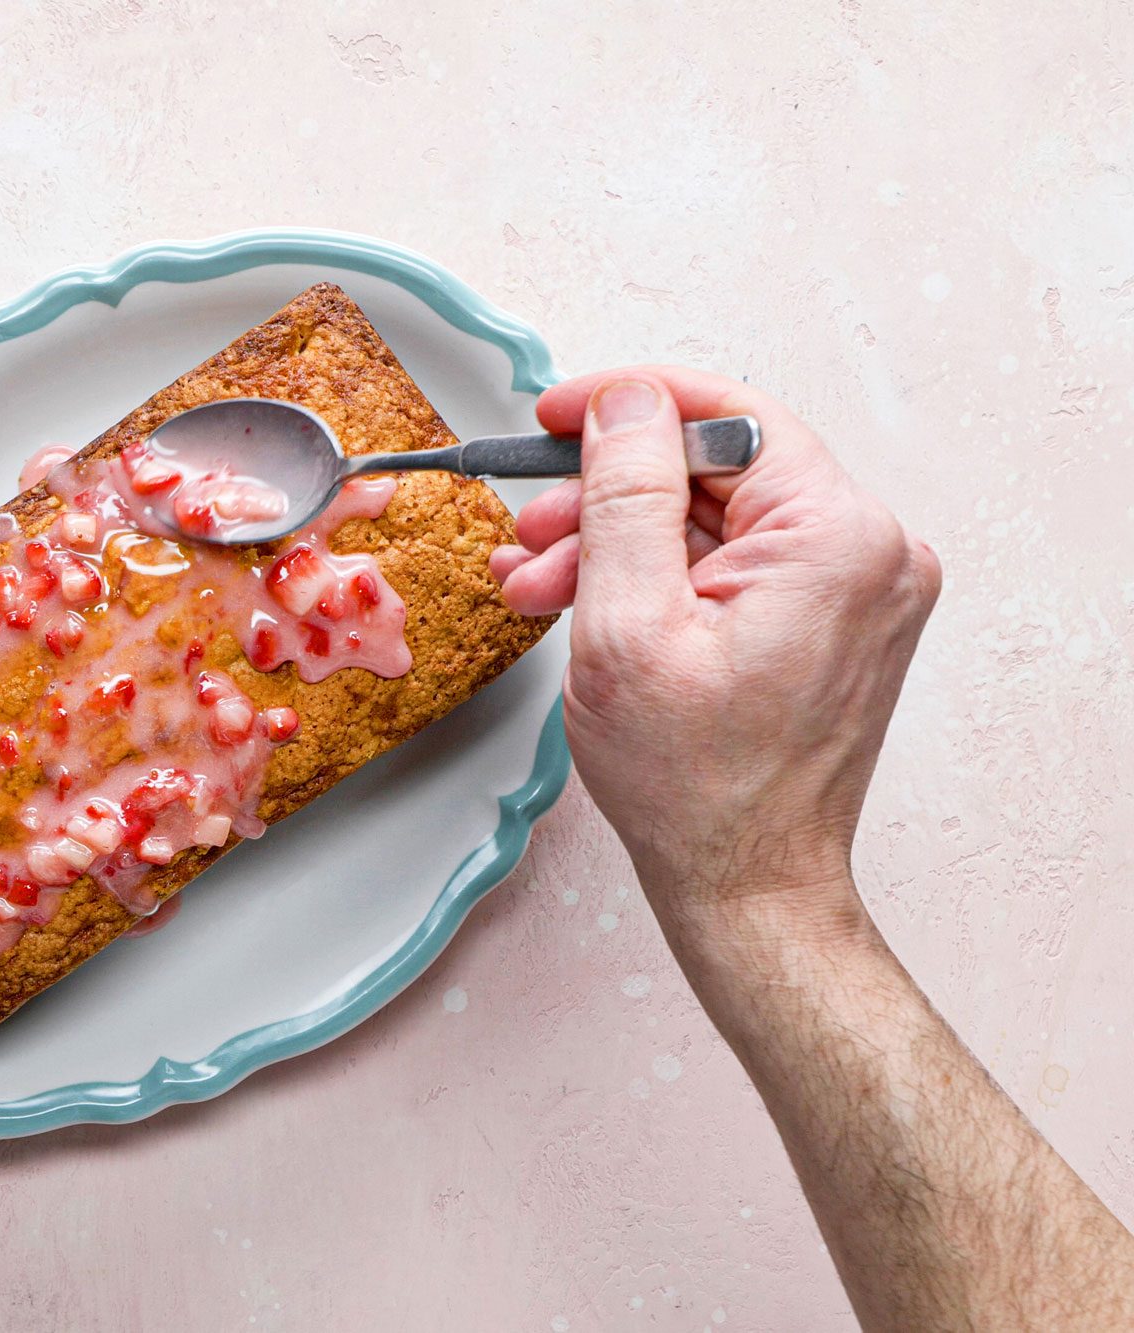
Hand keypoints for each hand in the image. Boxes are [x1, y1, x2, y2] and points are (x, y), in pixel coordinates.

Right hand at [490, 368, 940, 944]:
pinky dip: (659, 577)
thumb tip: (624, 402)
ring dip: (620, 543)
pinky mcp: (832, 621)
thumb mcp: (627, 626)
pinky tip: (590, 601)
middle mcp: (868, 552)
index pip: (728, 417)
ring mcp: (856, 589)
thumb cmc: (696, 787)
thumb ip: (624, 495)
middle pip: (715, 471)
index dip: (627, 407)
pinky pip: (732, 565)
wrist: (746, 884)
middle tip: (530, 535)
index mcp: (836, 539)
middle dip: (607, 498)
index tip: (555, 415)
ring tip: (540, 586)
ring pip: (714, 520)